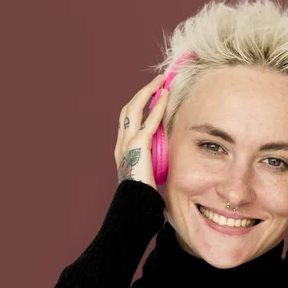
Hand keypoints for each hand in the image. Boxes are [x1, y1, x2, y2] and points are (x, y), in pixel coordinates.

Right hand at [115, 73, 169, 189]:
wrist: (135, 204)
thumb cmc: (142, 195)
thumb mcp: (146, 175)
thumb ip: (151, 164)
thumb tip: (163, 161)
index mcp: (122, 151)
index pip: (128, 121)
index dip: (139, 106)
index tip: (151, 97)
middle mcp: (121, 143)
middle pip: (128, 109)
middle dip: (142, 93)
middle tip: (157, 82)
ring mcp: (127, 143)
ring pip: (134, 108)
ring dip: (148, 92)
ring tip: (161, 83)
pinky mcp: (139, 145)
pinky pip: (149, 120)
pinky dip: (157, 106)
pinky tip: (165, 96)